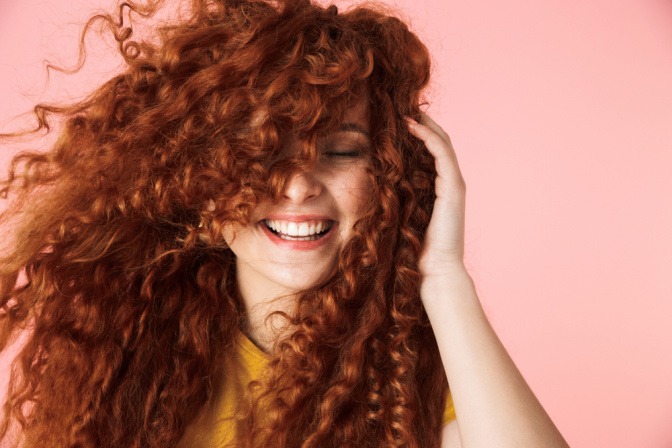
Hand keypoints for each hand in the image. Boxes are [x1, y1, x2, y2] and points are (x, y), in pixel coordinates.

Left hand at [405, 113, 466, 281]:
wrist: (435, 269)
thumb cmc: (415, 248)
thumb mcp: (403, 215)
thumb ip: (397, 197)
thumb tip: (374, 184)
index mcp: (439, 187)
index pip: (431, 151)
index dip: (418, 133)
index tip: (397, 120)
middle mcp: (450, 182)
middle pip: (439, 141)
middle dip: (422, 122)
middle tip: (402, 107)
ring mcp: (454, 184)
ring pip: (442, 143)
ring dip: (425, 124)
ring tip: (406, 111)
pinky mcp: (454, 188)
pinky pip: (442, 154)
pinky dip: (428, 137)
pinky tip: (412, 126)